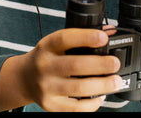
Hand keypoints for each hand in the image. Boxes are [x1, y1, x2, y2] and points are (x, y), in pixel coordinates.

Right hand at [0, 28, 121, 111]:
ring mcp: (46, 87)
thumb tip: (109, 32)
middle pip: (74, 65)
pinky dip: (92, 104)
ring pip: (77, 88)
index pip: (65, 38)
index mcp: (47, 46)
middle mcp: (44, 65)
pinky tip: (102, 96)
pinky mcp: (51, 105)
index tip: (104, 37)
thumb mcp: (57, 43)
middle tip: (115, 63)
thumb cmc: (47, 57)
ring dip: (101, 85)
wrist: (24, 78)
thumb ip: (81, 38)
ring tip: (116, 81)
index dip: (86, 37)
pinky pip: (75, 108)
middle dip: (99, 64)